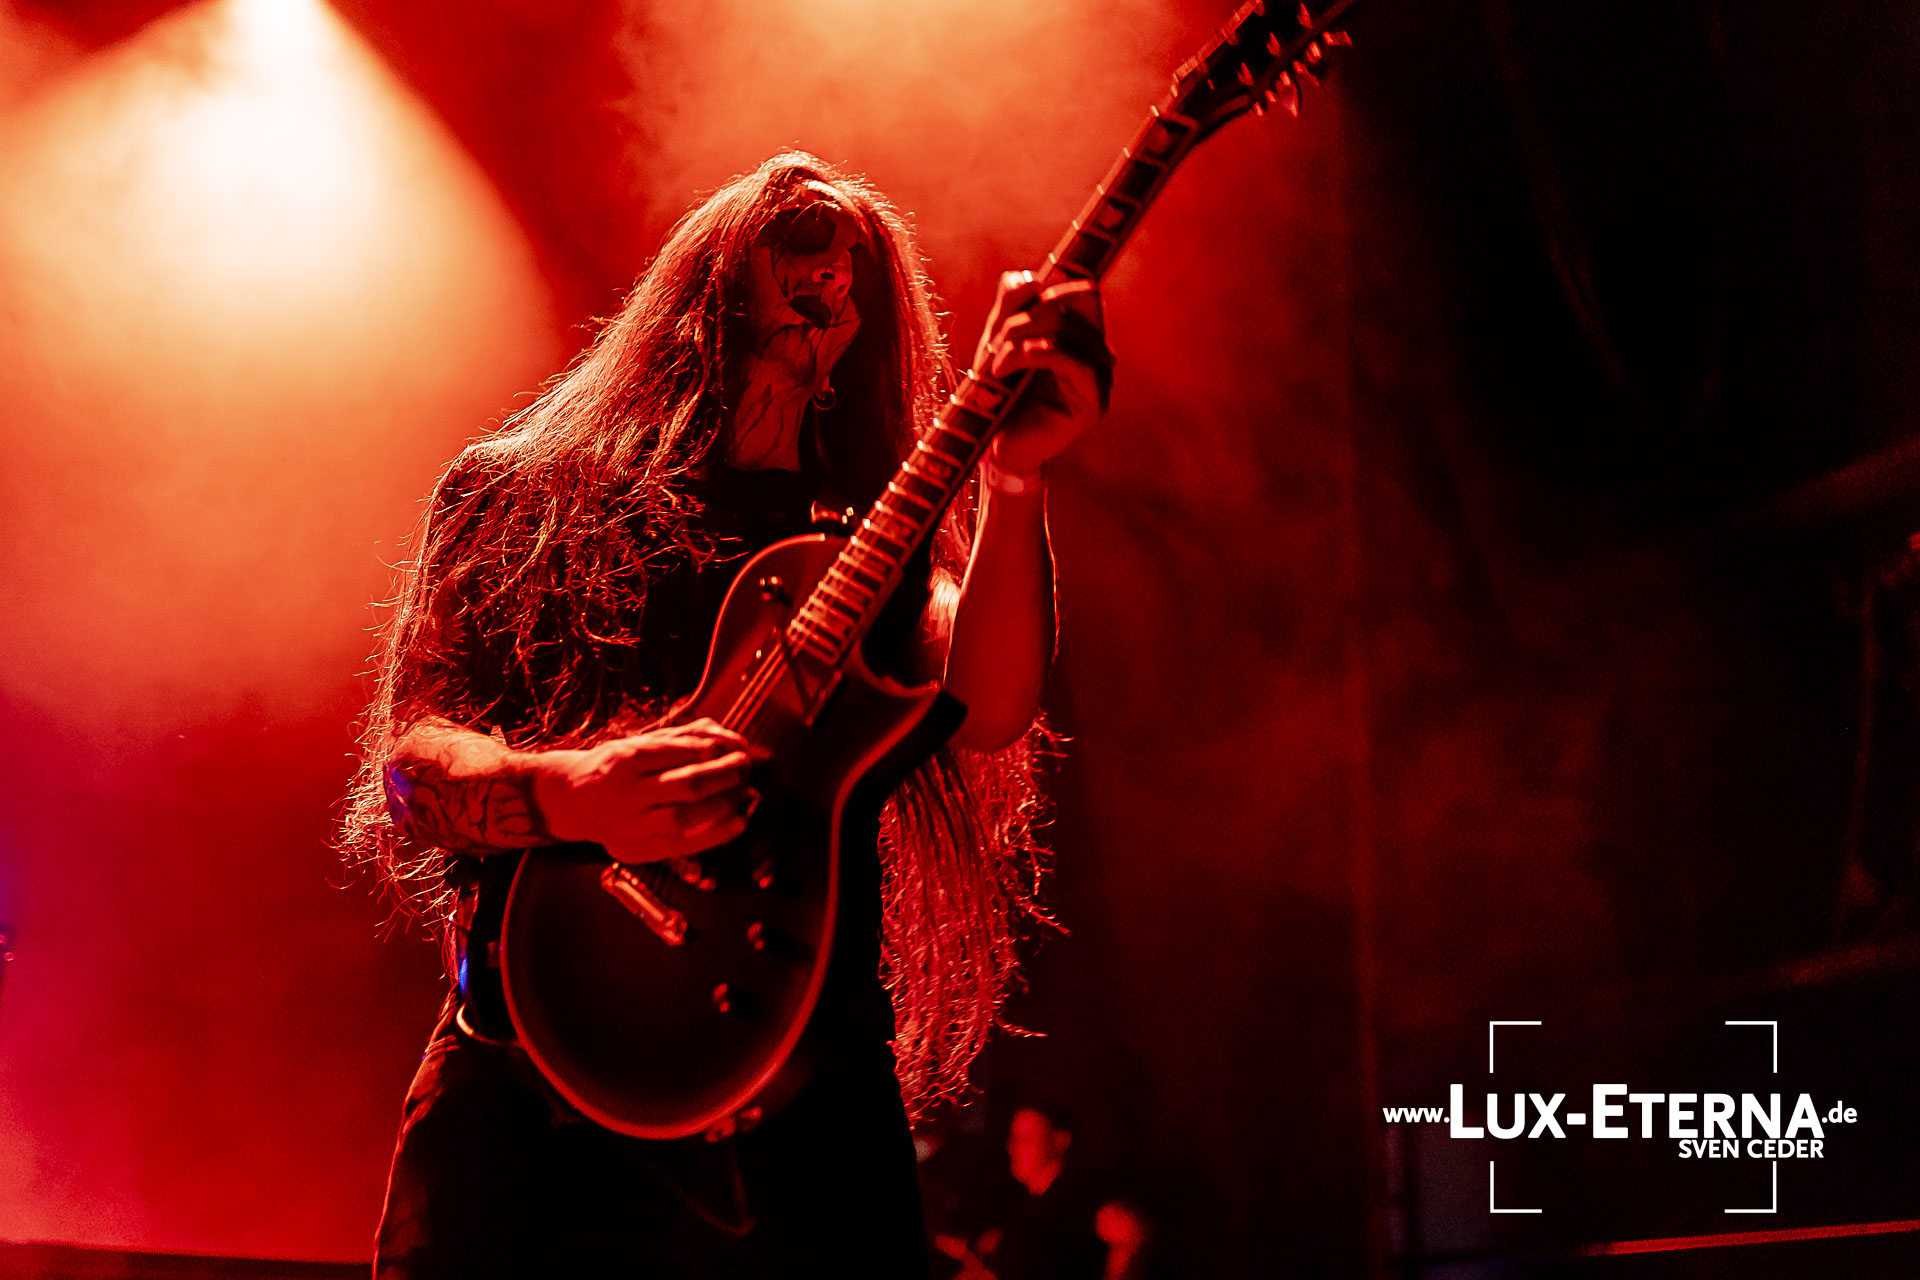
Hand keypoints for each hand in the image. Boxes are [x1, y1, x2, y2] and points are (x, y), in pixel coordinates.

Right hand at [532, 718, 754, 863]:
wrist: (572, 801)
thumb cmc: (614, 767)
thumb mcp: (641, 742)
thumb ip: (684, 737)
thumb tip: (729, 737)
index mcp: (625, 759)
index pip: (678, 751)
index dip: (714, 748)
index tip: (736, 745)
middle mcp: (627, 793)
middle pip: (687, 784)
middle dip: (725, 774)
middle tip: (745, 766)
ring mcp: (631, 825)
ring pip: (686, 817)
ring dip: (724, 804)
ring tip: (744, 791)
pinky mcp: (637, 850)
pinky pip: (682, 846)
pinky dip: (715, 835)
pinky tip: (738, 822)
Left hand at [972, 271, 1112, 477]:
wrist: (997, 445)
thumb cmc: (999, 393)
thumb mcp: (998, 340)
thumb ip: (1011, 305)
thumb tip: (1029, 277)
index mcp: (1081, 333)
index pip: (1081, 289)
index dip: (1049, 285)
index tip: (1016, 304)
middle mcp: (1098, 350)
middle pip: (1069, 302)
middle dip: (1023, 317)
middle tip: (994, 345)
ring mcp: (1100, 376)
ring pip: (1064, 328)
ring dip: (1019, 339)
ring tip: (997, 365)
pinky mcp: (1094, 401)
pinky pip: (1071, 361)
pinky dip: (1034, 354)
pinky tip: (1009, 367)